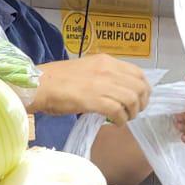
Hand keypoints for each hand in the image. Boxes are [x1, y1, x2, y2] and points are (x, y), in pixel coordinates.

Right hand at [32, 55, 150, 121]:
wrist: (41, 84)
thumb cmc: (58, 79)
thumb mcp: (86, 69)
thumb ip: (103, 76)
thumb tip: (114, 90)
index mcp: (106, 61)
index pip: (138, 73)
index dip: (143, 89)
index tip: (139, 100)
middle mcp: (108, 70)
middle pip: (139, 87)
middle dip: (141, 103)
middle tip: (134, 112)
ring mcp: (102, 84)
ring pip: (131, 99)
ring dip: (132, 113)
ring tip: (125, 119)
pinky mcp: (94, 99)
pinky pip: (118, 111)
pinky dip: (120, 120)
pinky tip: (116, 123)